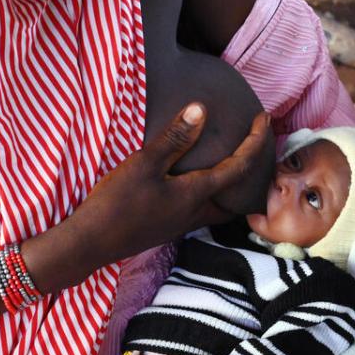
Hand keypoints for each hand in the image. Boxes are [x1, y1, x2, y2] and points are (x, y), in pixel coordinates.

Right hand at [65, 104, 270, 268]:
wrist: (90, 244)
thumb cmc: (115, 203)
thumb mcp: (143, 164)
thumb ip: (174, 139)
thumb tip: (201, 110)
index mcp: (195, 194)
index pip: (238, 168)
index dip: (255, 142)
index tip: (264, 120)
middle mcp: (195, 212)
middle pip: (237, 195)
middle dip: (252, 171)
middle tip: (254, 148)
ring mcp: (181, 224)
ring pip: (220, 205)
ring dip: (231, 186)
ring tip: (229, 162)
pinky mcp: (167, 227)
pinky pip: (201, 209)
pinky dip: (209, 193)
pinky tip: (193, 182)